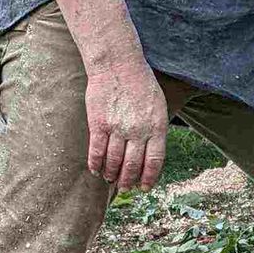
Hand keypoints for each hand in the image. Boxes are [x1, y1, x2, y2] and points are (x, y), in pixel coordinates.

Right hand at [83, 57, 168, 190]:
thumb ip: (155, 130)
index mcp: (157, 126)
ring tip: (110, 179)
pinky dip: (95, 164)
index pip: (155, 161)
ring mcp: (118, 128)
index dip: (149, 178)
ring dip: (111, 175)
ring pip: (114, 162)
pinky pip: (97, 151)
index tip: (144, 188)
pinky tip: (95, 170)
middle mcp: (138, 130)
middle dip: (128, 181)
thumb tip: (151, 155)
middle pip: (133, 166)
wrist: (118, 64)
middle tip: (125, 187)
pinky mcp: (99, 123)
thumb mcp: (158, 106)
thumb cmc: (140, 84)